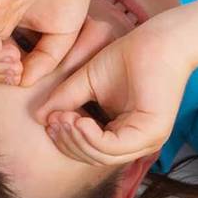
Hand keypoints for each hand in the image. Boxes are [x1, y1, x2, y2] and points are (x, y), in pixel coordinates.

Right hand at [35, 17, 193, 165]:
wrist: (158, 39)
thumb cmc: (128, 56)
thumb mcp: (86, 82)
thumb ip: (65, 101)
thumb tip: (39, 118)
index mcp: (124, 134)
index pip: (88, 150)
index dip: (66, 140)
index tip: (50, 119)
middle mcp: (136, 142)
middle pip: (92, 158)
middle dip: (67, 142)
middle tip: (53, 120)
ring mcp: (147, 141)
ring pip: (101, 156)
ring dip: (76, 140)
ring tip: (63, 118)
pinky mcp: (152, 133)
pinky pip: (113, 147)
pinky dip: (91, 137)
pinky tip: (79, 120)